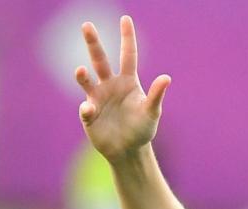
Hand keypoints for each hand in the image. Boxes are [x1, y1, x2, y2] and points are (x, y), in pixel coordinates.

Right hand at [75, 15, 170, 160]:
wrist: (128, 150)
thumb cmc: (142, 129)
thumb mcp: (152, 112)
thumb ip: (156, 95)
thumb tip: (167, 77)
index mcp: (128, 81)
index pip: (127, 55)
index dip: (127, 37)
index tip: (125, 19)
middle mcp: (110, 85)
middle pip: (100, 60)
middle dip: (93, 43)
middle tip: (87, 25)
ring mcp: (97, 98)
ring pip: (86, 81)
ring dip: (82, 76)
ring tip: (81, 71)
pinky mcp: (88, 114)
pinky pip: (86, 109)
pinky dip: (87, 109)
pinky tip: (90, 111)